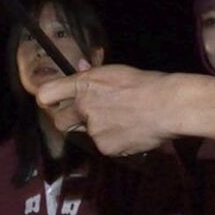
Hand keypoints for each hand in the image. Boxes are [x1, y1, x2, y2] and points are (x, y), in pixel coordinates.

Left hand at [34, 65, 187, 155]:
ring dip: (96, 129)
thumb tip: (80, 66)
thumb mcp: (116, 72)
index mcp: (84, 85)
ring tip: (120, 120)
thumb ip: (93, 73)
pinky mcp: (105, 147)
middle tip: (83, 116)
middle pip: (59, 121)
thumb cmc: (146, 84)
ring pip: (86, 133)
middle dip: (67, 120)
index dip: (47, 100)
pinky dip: (114, 141)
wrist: (168, 106)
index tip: (52, 102)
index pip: (46, 95)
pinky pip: (104, 146)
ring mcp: (93, 130)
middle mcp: (83, 108)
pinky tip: (130, 131)